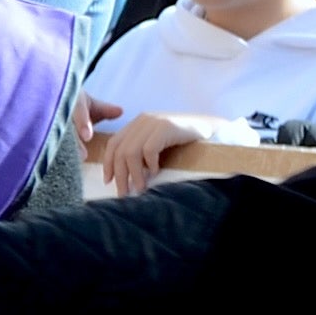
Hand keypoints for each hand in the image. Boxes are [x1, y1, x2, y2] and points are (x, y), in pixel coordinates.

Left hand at [89, 106, 244, 196]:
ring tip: (140, 187)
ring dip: (134, 174)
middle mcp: (142, 121)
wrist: (207, 128)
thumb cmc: (181, 141)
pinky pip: (149, 149)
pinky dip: (150, 164)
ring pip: (132, 152)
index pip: (113, 144)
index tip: (108, 181)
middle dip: (120, 174)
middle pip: (120, 150)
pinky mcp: (166, 127)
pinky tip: (156, 172)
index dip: (108, 163)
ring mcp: (154, 122)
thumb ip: (140, 153)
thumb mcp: (156, 144)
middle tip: (123, 193)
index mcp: (136, 124)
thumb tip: (124, 177)